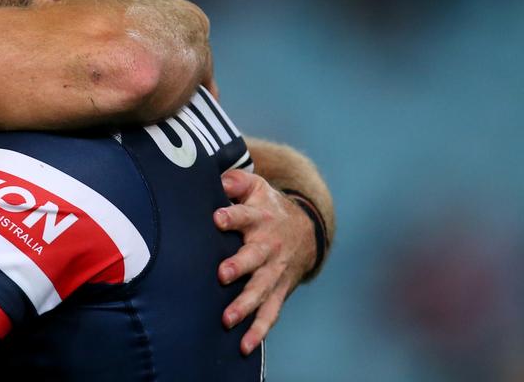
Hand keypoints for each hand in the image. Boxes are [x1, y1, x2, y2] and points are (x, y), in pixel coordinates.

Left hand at [213, 169, 314, 354]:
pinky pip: (270, 313)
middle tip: (222, 274)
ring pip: (261, 289)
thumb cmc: (267, 206)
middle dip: (239, 266)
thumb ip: (235, 181)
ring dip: (245, 304)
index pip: (244, 215)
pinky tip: (244, 345)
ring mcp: (274, 271)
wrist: (306, 230)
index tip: (217, 218)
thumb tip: (217, 179)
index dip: (231, 216)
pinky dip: (259, 330)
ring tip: (227, 318)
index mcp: (260, 217)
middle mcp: (268, 246)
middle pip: (253, 257)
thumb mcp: (256, 186)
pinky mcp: (278, 291)